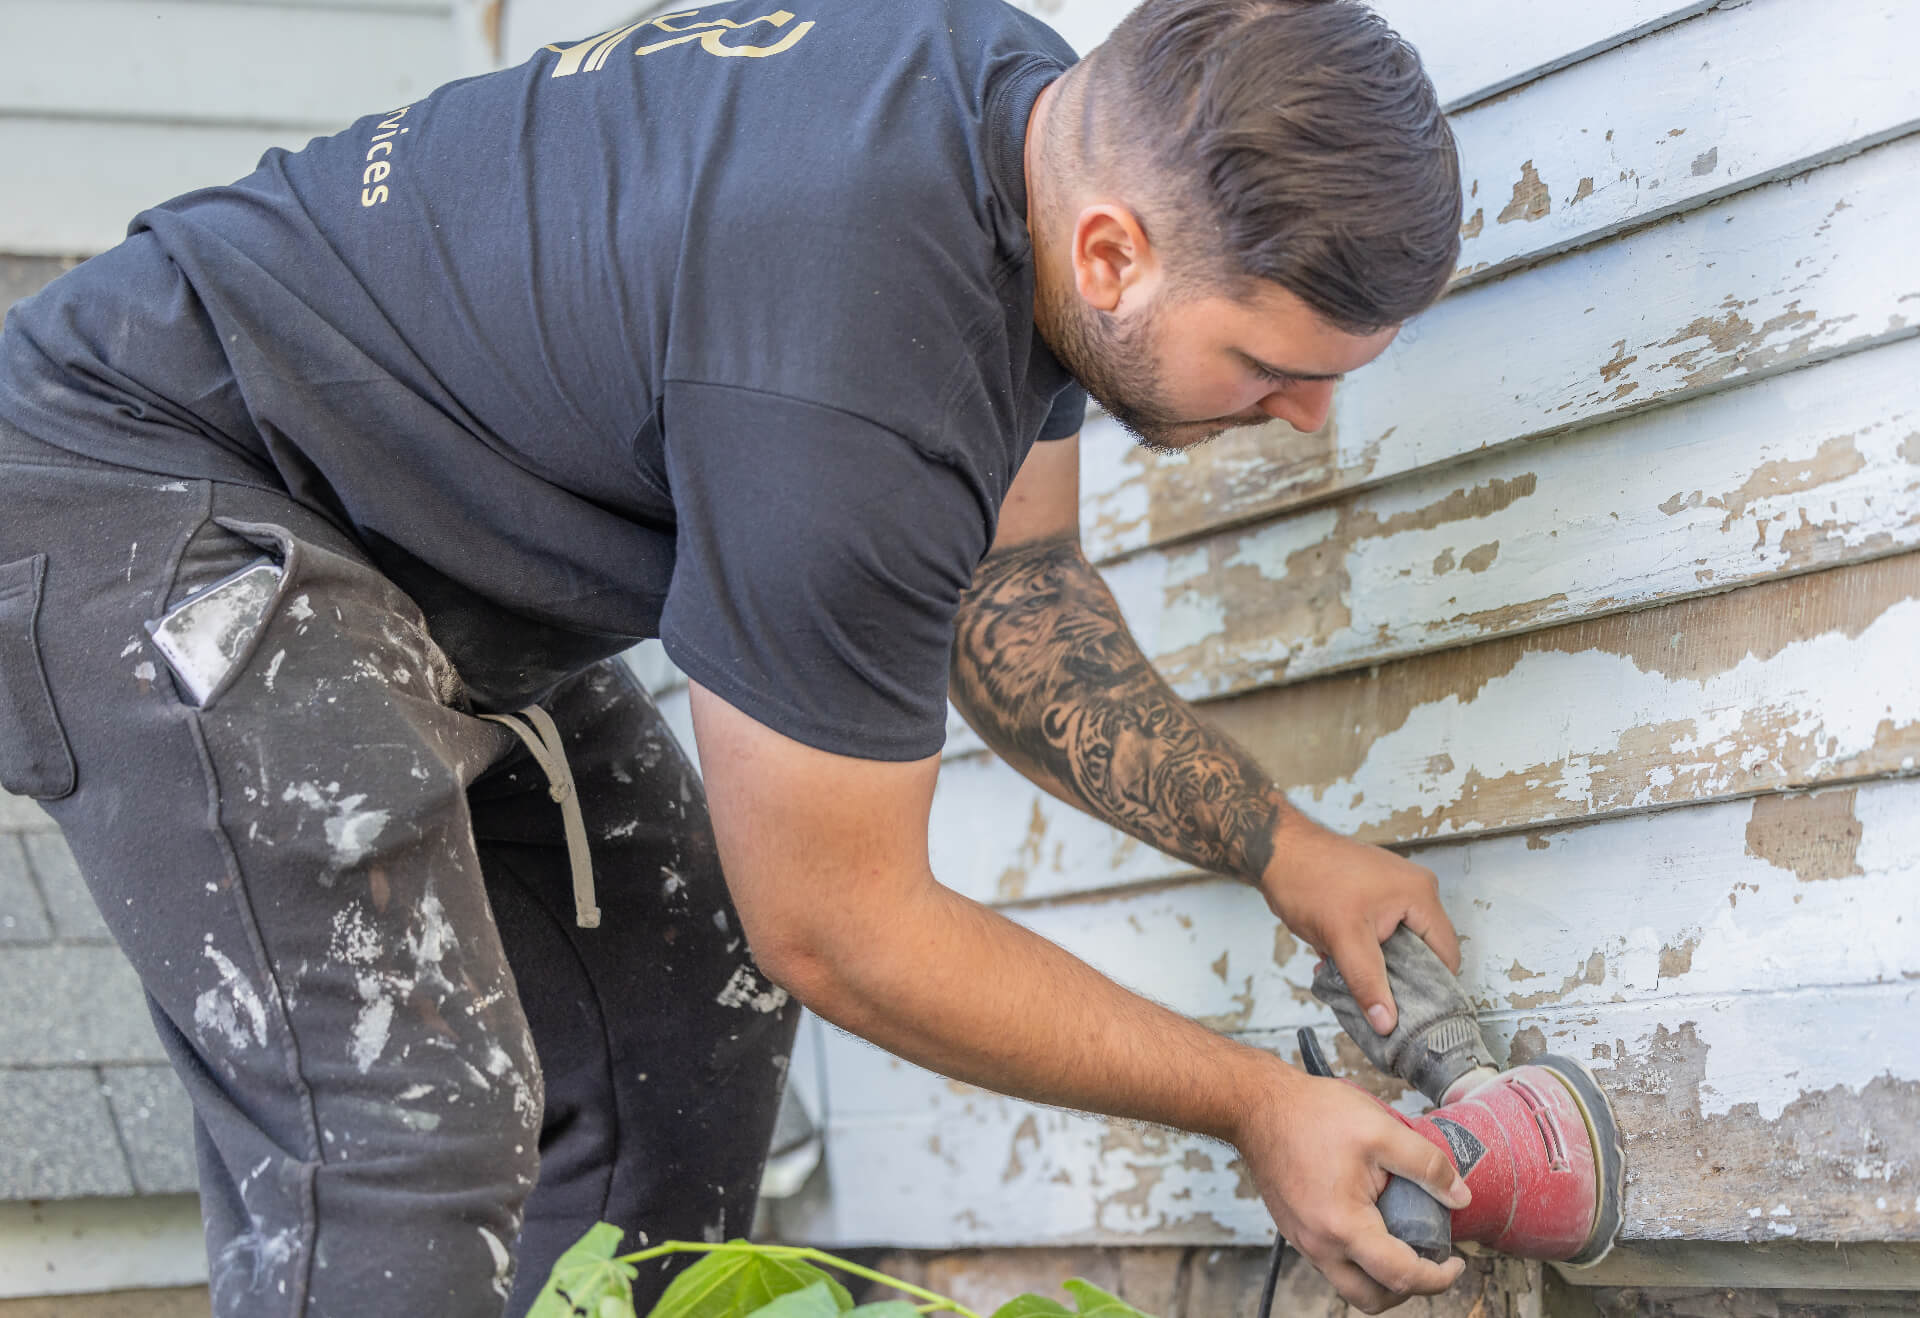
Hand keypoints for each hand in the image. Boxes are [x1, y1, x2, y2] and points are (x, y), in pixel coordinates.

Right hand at [1235, 1057, 1469, 1310]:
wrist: (1256, 1105)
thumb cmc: (1312, 1114)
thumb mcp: (1381, 1130)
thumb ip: (1427, 1165)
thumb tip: (1461, 1196)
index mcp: (1343, 1226)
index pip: (1401, 1277)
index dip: (1439, 1278)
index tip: (1457, 1262)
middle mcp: (1318, 1244)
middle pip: (1370, 1299)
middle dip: (1408, 1290)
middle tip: (1431, 1263)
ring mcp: (1302, 1239)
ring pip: (1348, 1284)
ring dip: (1381, 1277)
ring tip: (1402, 1242)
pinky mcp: (1294, 1228)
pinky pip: (1331, 1261)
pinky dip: (1358, 1258)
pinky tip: (1371, 1222)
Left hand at [1259, 814, 1460, 1033]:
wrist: (1276, 851)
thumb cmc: (1309, 879)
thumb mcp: (1342, 938)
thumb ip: (1367, 982)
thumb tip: (1387, 1023)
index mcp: (1420, 895)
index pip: (1446, 954)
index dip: (1434, 989)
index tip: (1415, 1017)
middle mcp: (1414, 891)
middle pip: (1423, 954)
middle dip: (1398, 981)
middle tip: (1377, 1005)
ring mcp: (1393, 894)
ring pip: (1397, 948)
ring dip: (1375, 969)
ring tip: (1351, 984)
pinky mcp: (1372, 899)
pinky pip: (1379, 937)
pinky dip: (1363, 954)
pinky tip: (1338, 965)